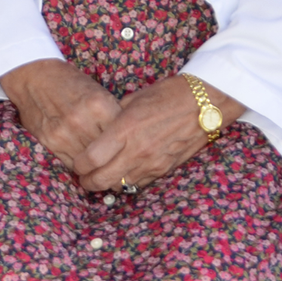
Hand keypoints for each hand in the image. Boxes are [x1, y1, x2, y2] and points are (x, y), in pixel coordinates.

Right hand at [0, 58, 119, 177]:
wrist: (33, 77)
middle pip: (107, 152)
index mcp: (99, 104)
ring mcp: (64, 134)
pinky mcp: (50, 143)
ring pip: (89, 162)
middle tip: (119, 162)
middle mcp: (82, 120)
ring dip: (97, 165)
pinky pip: (72, 164)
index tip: (130, 148)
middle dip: (114, 157)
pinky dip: (80, 165)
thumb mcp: (96, 91)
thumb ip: (111, 115)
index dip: (127, 143)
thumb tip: (128, 140)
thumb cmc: (70, 82)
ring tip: (103, 164)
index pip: (122, 135)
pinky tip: (85, 161)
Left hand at [77, 76, 245, 193]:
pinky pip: (140, 183)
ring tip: (102, 176)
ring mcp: (152, 163)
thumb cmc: (169, 94)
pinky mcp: (165, 169)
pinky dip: (128, 182)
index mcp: (125, 129)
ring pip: (121, 186)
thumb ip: (114, 117)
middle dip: (88, 182)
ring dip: (109, 184)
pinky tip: (125, 173)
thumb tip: (99, 129)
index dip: (79, 166)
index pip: (92, 159)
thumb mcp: (134, 99)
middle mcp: (137, 150)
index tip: (76, 163)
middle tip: (83, 178)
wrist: (205, 103)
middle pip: (102, 180)